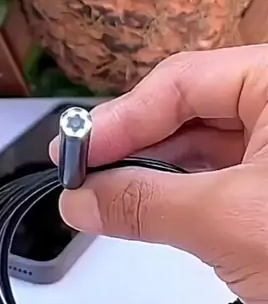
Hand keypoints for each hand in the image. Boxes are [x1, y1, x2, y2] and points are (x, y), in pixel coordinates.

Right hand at [52, 46, 267, 303]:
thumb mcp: (227, 222)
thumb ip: (143, 201)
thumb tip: (81, 198)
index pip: (184, 81)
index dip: (122, 117)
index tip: (76, 152)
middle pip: (191, 109)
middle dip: (133, 144)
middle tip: (82, 175)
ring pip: (204, 146)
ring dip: (152, 172)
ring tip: (105, 197)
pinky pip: (219, 180)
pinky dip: (178, 196)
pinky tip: (144, 210)